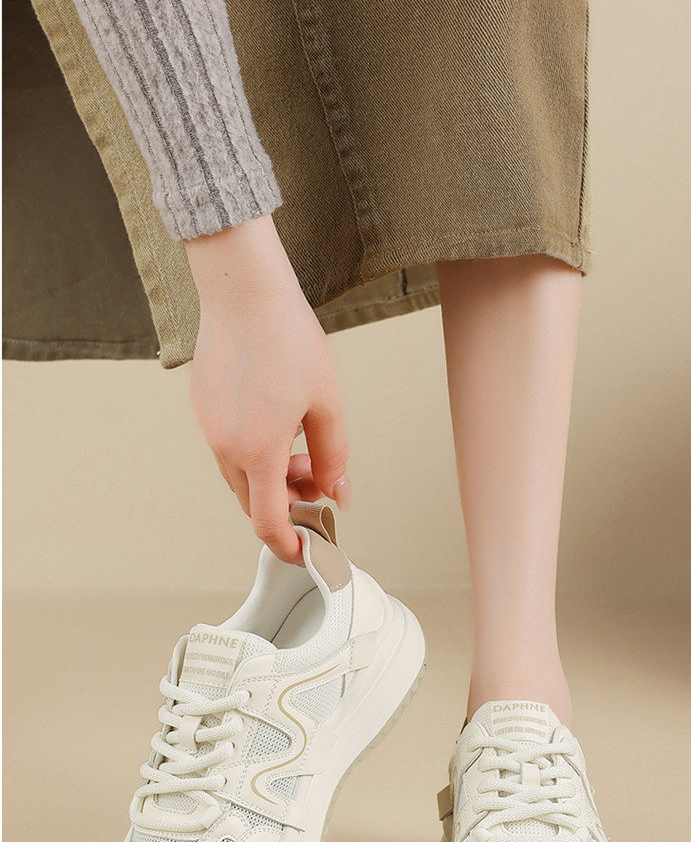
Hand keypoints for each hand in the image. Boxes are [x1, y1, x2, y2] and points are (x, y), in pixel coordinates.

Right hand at [184, 216, 350, 563]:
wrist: (243, 291)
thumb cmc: (288, 339)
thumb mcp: (328, 402)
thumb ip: (335, 455)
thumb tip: (339, 493)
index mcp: (257, 451)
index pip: (266, 522)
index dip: (287, 544)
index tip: (303, 550)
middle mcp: (225, 445)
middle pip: (253, 499)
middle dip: (287, 500)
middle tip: (320, 475)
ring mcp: (208, 425)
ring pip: (240, 472)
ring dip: (271, 473)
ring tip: (303, 441)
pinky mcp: (202, 405)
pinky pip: (227, 443)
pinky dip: (253, 448)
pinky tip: (277, 416)